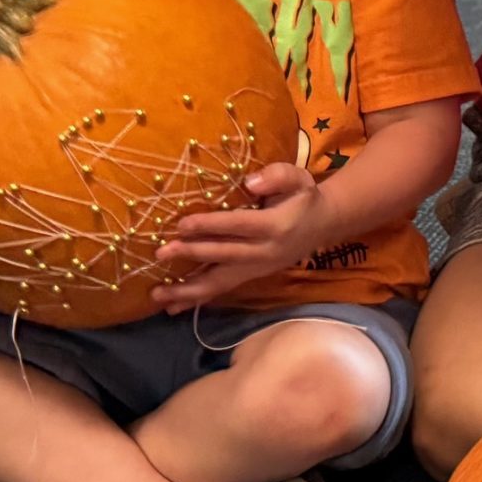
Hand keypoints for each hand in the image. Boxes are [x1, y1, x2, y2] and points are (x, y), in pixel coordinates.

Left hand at [152, 163, 326, 310]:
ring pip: (221, 282)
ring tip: (159, 295)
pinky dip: (197, 299)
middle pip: (225, 256)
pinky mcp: (252, 276)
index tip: (182, 225)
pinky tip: (173, 306)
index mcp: (276, 226)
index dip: (210, 225)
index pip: (239, 225)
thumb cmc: (304, 198)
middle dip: (192, 255)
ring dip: (189, 290)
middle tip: (160, 253)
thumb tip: (250, 182)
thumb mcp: (299, 178)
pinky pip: (223, 289)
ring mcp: (258, 268)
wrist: (323, 225)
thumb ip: (278, 176)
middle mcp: (265, 252)